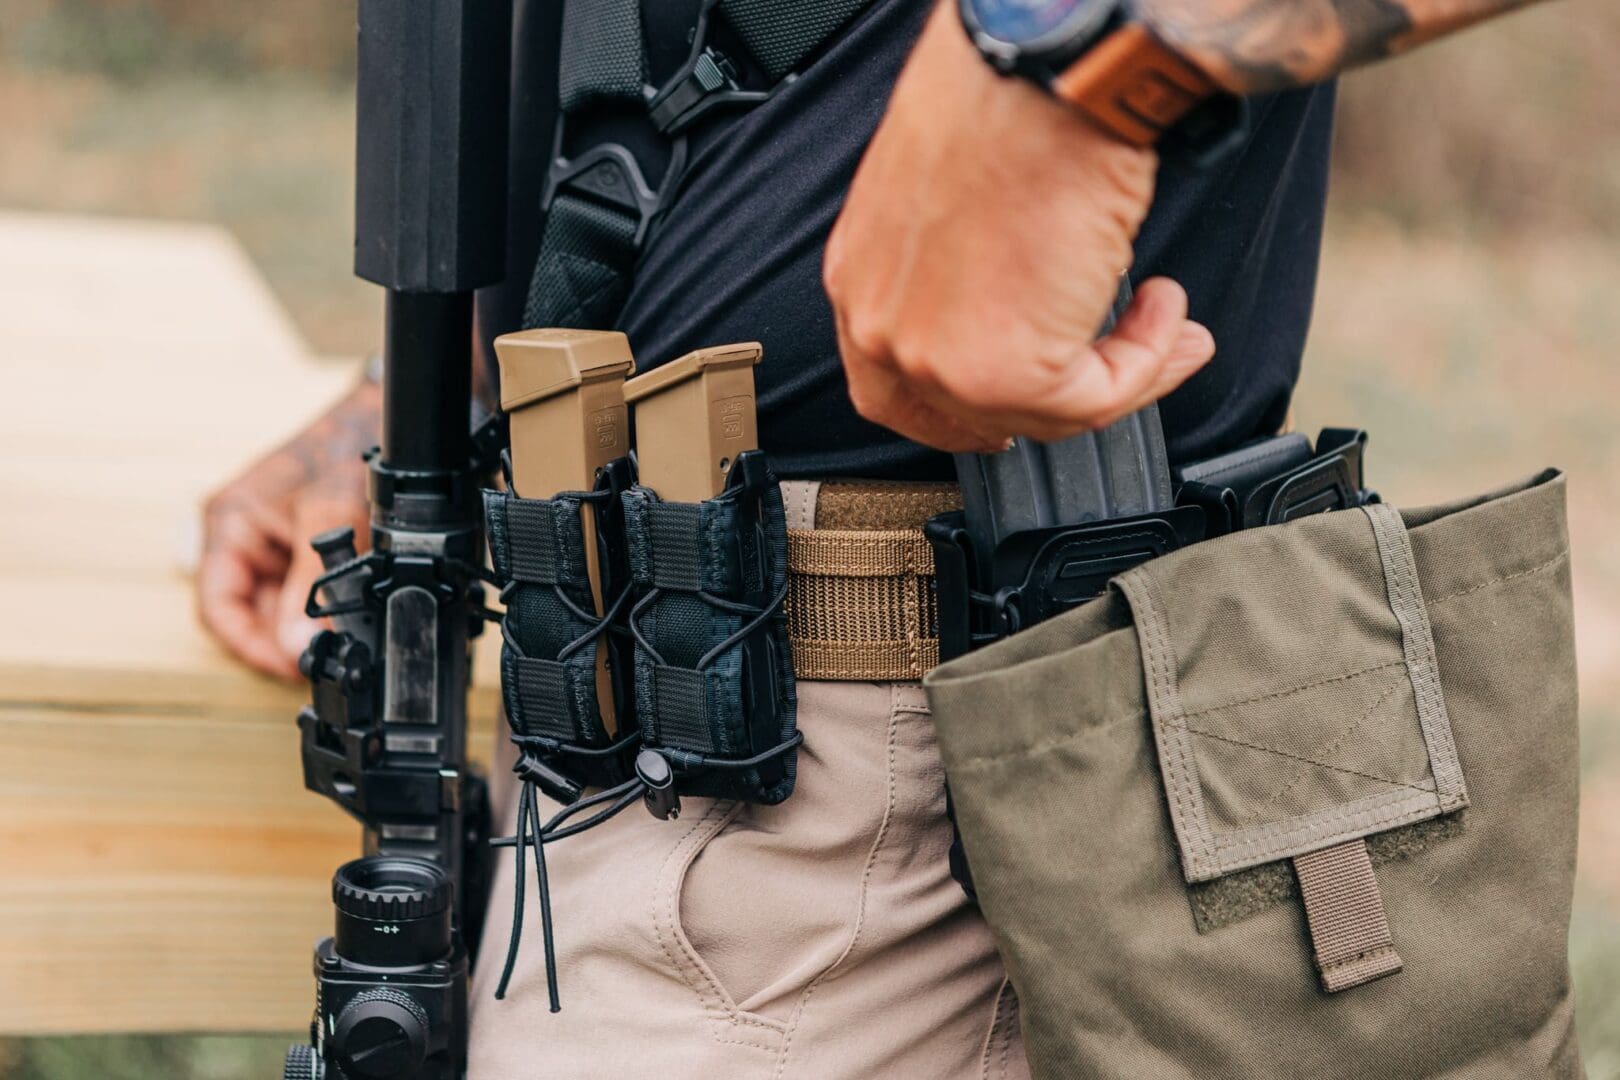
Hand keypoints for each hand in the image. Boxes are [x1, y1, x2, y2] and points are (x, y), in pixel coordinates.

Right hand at [196, 382, 377, 679]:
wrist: (388, 414)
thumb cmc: (350, 444)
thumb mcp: (330, 517)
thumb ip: (314, 586)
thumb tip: (298, 646)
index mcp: (229, 524)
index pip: (218, 608)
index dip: (252, 646)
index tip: (293, 666)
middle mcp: (243, 537)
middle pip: (250, 614)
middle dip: (285, 638)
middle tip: (331, 654)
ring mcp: (275, 543)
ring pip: (281, 608)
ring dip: (309, 623)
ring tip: (347, 630)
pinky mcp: (305, 546)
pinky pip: (307, 591)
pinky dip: (327, 605)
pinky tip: (354, 610)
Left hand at [824, 0, 1215, 452]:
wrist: (1042, 76)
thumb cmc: (1004, 102)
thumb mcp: (952, 202)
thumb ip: (968, 272)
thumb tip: (1032, 305)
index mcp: (862, 282)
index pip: (894, 391)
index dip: (957, 418)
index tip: (1006, 422)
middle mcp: (886, 327)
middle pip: (976, 412)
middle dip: (1061, 400)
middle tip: (1125, 371)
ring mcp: (938, 358)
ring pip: (1042, 412)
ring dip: (1122, 372)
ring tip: (1163, 322)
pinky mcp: (1006, 371)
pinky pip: (1095, 399)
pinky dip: (1147, 363)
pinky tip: (1164, 309)